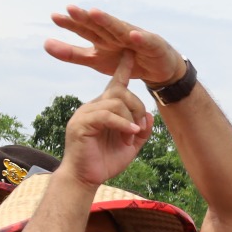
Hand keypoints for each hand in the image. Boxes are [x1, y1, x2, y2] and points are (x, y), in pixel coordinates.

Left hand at [45, 6, 185, 86]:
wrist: (157, 69)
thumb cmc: (125, 61)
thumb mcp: (95, 61)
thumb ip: (72, 53)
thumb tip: (45, 44)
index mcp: (101, 37)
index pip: (83, 29)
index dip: (70, 24)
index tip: (54, 17)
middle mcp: (115, 33)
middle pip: (99, 25)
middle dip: (86, 17)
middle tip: (71, 10)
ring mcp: (134, 37)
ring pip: (119, 29)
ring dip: (108, 22)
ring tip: (96, 14)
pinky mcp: (152, 44)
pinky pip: (145, 41)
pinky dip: (140, 38)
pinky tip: (133, 35)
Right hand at [60, 52, 153, 187]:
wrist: (86, 178)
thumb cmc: (106, 162)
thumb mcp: (131, 146)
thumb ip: (141, 131)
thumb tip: (149, 116)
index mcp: (104, 108)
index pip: (115, 84)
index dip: (123, 69)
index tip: (131, 53)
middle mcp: (93, 106)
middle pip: (121, 91)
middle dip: (137, 107)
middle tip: (139, 128)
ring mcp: (86, 113)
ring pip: (115, 102)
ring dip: (130, 119)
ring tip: (131, 137)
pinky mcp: (81, 123)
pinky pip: (106, 115)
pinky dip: (122, 124)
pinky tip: (130, 133)